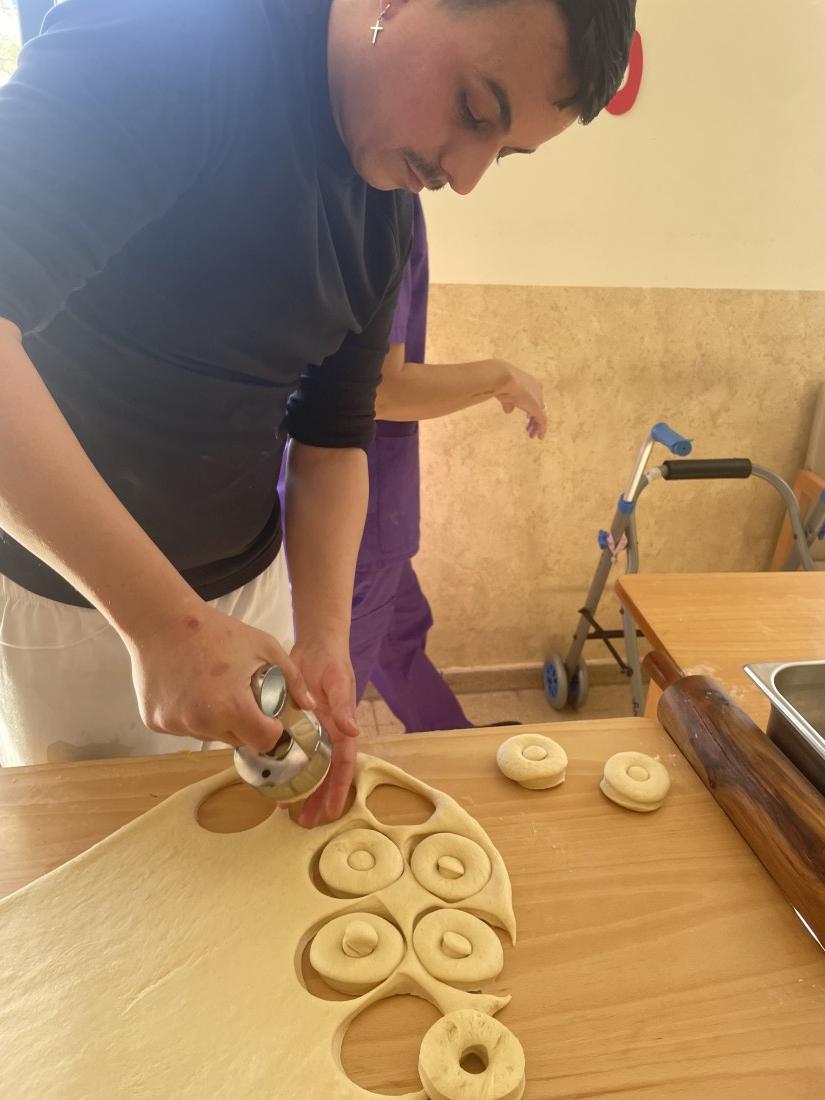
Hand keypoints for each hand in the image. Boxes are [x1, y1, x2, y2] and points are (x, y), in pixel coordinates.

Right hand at [125, 600, 314, 751]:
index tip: (270, 716)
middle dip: (245, 725)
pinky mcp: (156, 723)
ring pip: (210, 735)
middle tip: (241, 696)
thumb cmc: (216, 631)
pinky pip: (185, 727)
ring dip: (218, 721)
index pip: (264, 742)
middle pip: (237, 740)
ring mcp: (176, 725)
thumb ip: (292, 679)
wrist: (161, 621)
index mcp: (232, 707)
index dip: (273, 730)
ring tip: (214, 688)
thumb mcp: (264, 647)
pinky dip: (192, 716)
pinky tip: (191, 689)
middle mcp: (202, 723)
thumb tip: (311, 705)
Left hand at [288, 636, 359, 827]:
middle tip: (305, 822)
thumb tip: (353, 730)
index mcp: (342, 729)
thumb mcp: (338, 683)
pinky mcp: (292, 724)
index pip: (343, 766)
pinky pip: (287, 749)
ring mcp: (309, 731)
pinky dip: (280, 765)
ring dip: (298, 787)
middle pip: (323, 773)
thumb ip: (343, 706)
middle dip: (316, 798)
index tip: (332, 812)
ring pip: (305, 766)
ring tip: (285, 809)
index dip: (338, 789)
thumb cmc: (333, 663)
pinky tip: (267, 777)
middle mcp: (327, 735)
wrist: (315, 645)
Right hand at [494, 363, 546, 439]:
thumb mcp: (505, 395)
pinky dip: (541, 429)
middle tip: (529, 429)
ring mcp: (538, 399)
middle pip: (538, 408)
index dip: (530, 411)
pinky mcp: (538, 408)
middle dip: (533, 420)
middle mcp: (537, 390)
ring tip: (531, 435)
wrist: (505, 379)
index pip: (533, 400)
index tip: (527, 419)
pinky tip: (539, 437)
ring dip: (536, 426)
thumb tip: (508, 411)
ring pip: (541, 415)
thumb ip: (508, 403)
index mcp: (530, 384)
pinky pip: (542, 421)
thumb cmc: (502, 383)